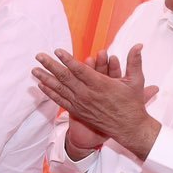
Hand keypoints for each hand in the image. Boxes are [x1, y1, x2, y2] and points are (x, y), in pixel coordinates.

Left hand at [34, 45, 160, 158]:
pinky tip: (41, 85)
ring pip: (60, 89)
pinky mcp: (78, 111)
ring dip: (45, 78)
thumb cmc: (132, 104)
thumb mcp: (136, 82)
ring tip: (34, 70)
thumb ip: (134, 62)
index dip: (67, 59)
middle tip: (39, 56)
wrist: (128, 128)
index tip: (57, 50)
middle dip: (50, 65)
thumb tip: (138, 45)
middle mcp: (87, 94)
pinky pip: (60, 101)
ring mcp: (81, 104)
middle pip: (65, 77)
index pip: (79, 70)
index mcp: (100, 85)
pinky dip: (50, 93)